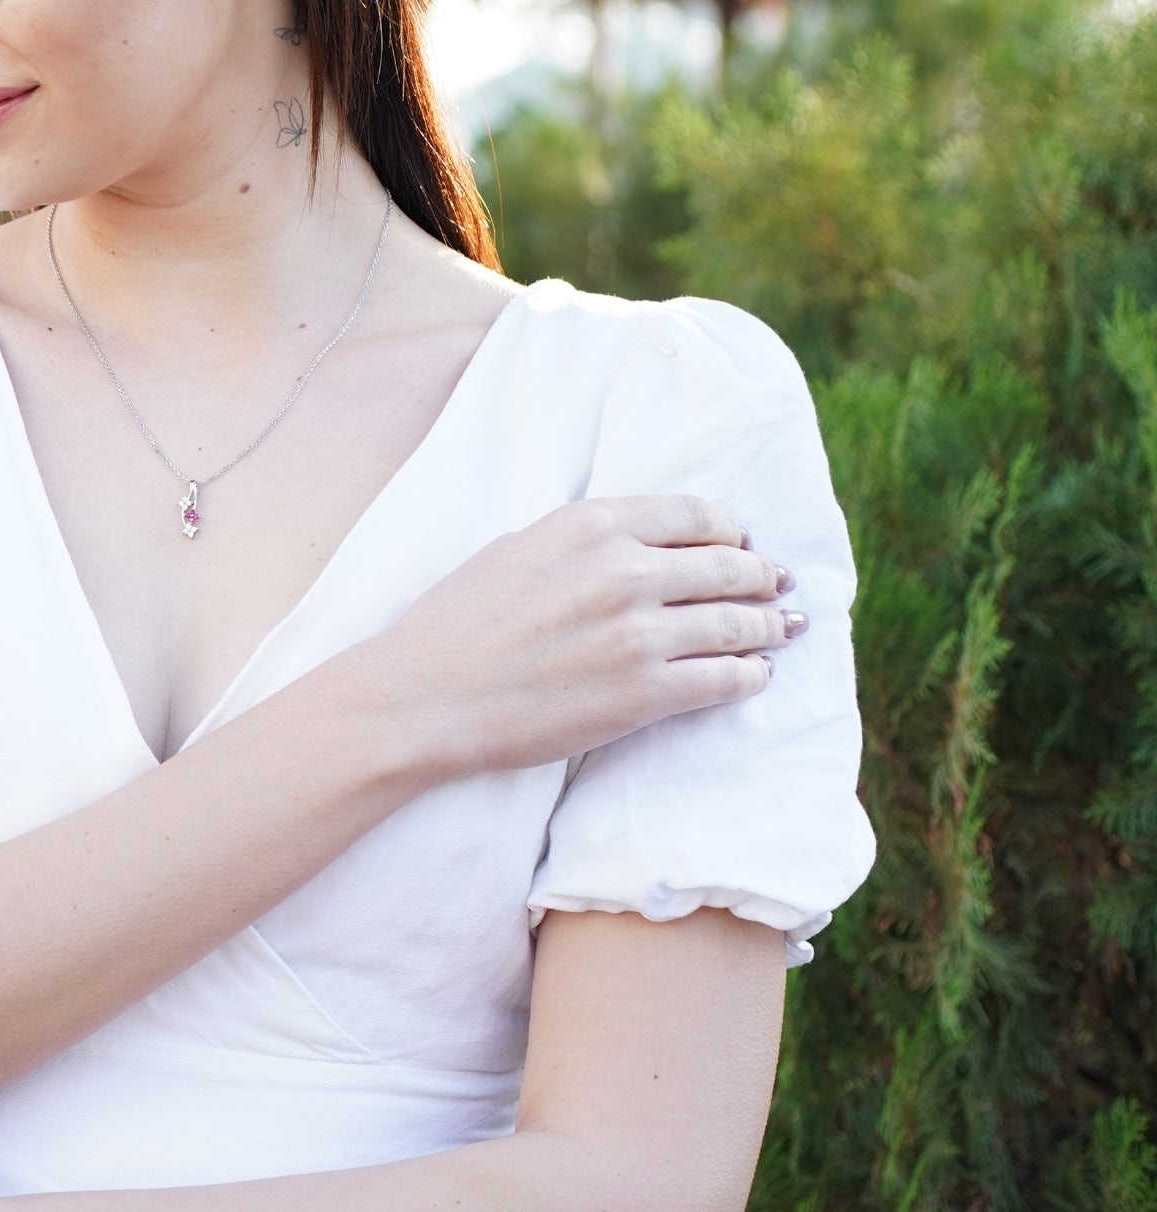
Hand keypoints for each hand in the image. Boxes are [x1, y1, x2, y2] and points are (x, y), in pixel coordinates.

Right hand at [376, 493, 801, 777]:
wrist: (427, 696)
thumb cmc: (457, 623)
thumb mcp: (519, 549)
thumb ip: (585, 541)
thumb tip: (638, 545)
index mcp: (591, 524)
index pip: (695, 515)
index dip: (730, 530)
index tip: (740, 542)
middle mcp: (625, 571)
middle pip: (727, 565)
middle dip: (761, 575)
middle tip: (777, 584)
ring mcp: (640, 635)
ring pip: (737, 623)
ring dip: (768, 626)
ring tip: (783, 629)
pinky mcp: (644, 694)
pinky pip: (724, 678)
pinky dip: (749, 675)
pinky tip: (756, 675)